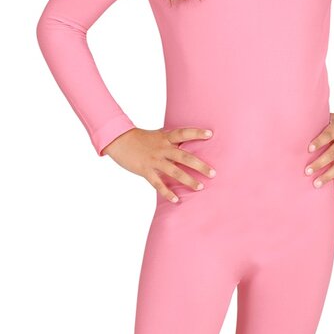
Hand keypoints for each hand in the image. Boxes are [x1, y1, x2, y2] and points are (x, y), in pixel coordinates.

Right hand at [102, 126, 216, 203]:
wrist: (119, 140)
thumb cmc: (141, 138)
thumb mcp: (158, 135)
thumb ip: (171, 140)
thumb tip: (188, 143)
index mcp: (165, 137)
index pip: (183, 133)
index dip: (196, 133)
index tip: (210, 135)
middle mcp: (162, 148)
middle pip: (184, 157)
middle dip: (199, 165)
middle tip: (213, 173)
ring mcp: (154, 160)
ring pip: (174, 171)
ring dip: (188, 180)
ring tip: (200, 187)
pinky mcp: (145, 170)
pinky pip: (158, 183)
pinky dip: (167, 192)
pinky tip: (176, 200)